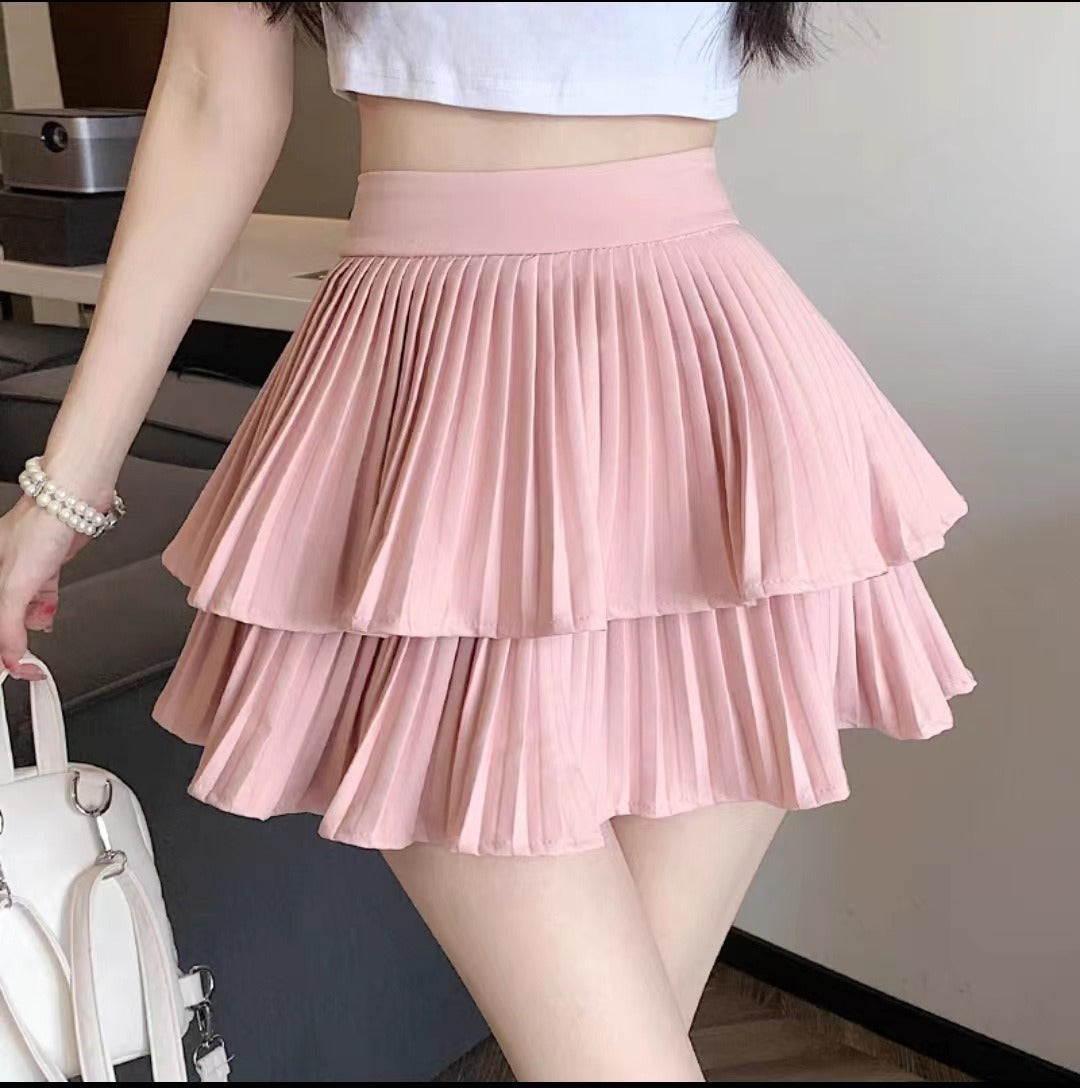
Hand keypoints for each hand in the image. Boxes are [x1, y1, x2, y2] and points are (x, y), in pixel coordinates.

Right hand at [0, 497, 88, 680]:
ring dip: (30, 624)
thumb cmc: (40, 527)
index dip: (2, 652)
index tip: (14, 671)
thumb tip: (12, 657)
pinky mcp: (46, 565)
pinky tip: (47, 616)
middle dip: (14, 639)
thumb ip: (9, 626)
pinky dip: (45, 608)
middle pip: (5, 618)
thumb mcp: (15, 586)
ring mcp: (24, 569)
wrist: (73, 502)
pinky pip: (41, 595)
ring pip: (22, 607)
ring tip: (36, 637)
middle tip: (27, 662)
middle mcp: (0, 572)